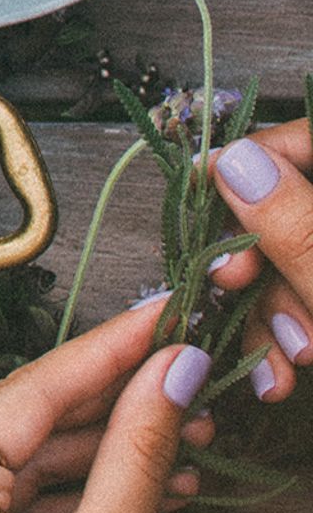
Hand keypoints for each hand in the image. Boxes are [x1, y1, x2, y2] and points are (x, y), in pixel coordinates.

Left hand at [0, 298, 210, 512]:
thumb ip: (136, 454)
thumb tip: (174, 370)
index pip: (21, 395)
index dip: (102, 351)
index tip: (162, 312)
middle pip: (15, 424)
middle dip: (108, 405)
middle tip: (191, 377)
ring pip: (13, 464)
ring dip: (97, 453)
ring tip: (188, 436)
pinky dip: (64, 495)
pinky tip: (145, 482)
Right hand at [203, 117, 312, 401]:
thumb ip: (297, 228)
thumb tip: (232, 162)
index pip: (302, 140)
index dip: (249, 164)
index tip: (209, 204)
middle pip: (283, 207)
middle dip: (254, 263)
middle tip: (234, 290)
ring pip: (286, 263)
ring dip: (264, 316)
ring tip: (276, 364)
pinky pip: (299, 299)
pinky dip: (283, 335)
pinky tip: (278, 372)